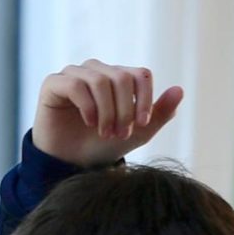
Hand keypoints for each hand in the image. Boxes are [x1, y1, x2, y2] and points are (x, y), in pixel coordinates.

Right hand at [31, 61, 184, 168]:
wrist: (70, 163)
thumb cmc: (102, 146)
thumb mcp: (137, 133)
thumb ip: (159, 113)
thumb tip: (180, 89)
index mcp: (118, 77)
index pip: (140, 75)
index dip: (145, 99)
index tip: (141, 124)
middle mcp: (97, 71)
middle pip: (122, 78)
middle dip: (125, 110)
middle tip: (119, 133)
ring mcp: (74, 74)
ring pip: (100, 80)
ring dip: (107, 111)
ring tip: (105, 132)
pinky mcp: (54, 83)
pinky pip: (76, 84)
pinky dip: (88, 106)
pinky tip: (90, 123)